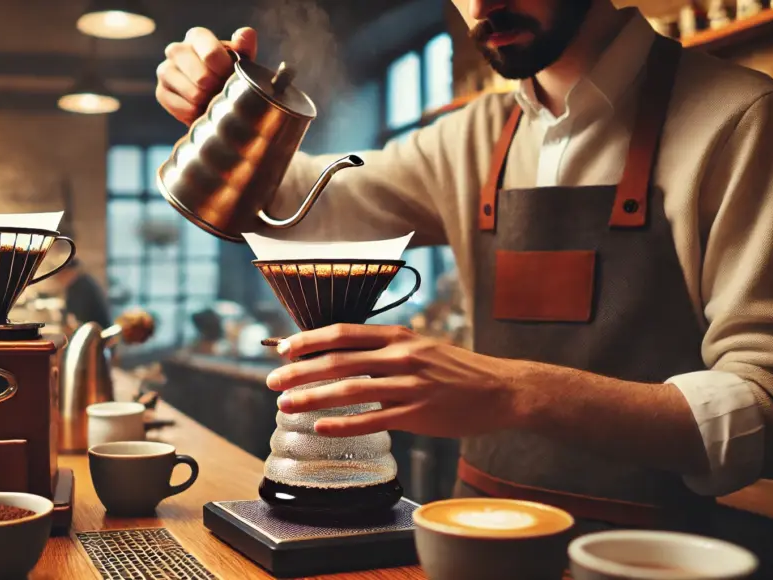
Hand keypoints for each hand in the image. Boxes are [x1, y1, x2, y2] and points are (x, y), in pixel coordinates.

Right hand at [155, 26, 258, 124]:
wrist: (215, 94)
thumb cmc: (229, 71)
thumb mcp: (241, 57)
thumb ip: (245, 45)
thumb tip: (245, 34)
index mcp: (197, 36)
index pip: (211, 54)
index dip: (225, 71)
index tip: (230, 78)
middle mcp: (176, 49)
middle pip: (201, 76)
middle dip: (216, 89)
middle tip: (221, 92)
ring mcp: (165, 70)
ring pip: (190, 92)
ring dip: (206, 101)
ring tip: (212, 101)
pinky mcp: (161, 92)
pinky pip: (179, 107)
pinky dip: (193, 112)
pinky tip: (200, 109)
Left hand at [267, 324, 530, 437]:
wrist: (501, 389)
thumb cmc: (456, 370)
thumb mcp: (419, 347)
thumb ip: (383, 351)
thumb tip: (340, 358)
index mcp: (398, 336)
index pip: (342, 333)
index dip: (308, 340)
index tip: (282, 349)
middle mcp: (401, 355)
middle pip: (338, 360)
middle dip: (299, 370)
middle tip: (271, 382)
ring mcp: (410, 385)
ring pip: (351, 390)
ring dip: (312, 396)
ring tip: (286, 405)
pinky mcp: (419, 413)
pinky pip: (374, 419)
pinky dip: (344, 423)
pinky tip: (321, 426)